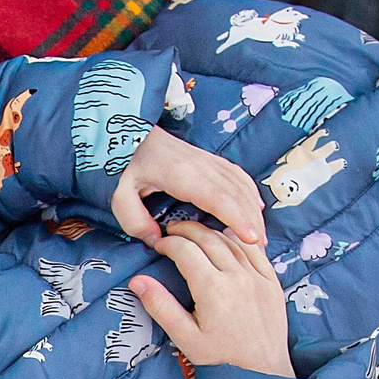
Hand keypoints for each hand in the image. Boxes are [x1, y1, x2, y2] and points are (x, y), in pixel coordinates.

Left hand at [113, 125, 264, 247]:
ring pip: (241, 184)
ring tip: (258, 236)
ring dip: (253, 209)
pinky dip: (250, 192)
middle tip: (258, 249)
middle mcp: (201, 165)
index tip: (251, 238)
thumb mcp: (119, 196)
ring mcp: (207, 160)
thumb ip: (135, 221)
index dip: (237, 218)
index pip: (218, 198)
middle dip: (252, 221)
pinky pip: (237, 175)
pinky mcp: (208, 159)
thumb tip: (158, 242)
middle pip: (237, 194)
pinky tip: (255, 208)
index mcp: (181, 174)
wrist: (129, 129)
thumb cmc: (123, 164)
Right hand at [129, 221, 291, 377]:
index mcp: (212, 289)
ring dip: (210, 232)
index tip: (157, 245)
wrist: (262, 372)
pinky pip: (255, 249)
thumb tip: (137, 281)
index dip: (167, 243)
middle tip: (171, 231)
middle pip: (207, 238)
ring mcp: (257, 276)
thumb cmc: (221, 359)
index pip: (185, 251)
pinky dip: (238, 239)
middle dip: (186, 230)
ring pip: (231, 239)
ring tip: (195, 234)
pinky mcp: (271, 280)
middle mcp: (236, 276)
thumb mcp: (185, 337)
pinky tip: (227, 240)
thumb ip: (161, 307)